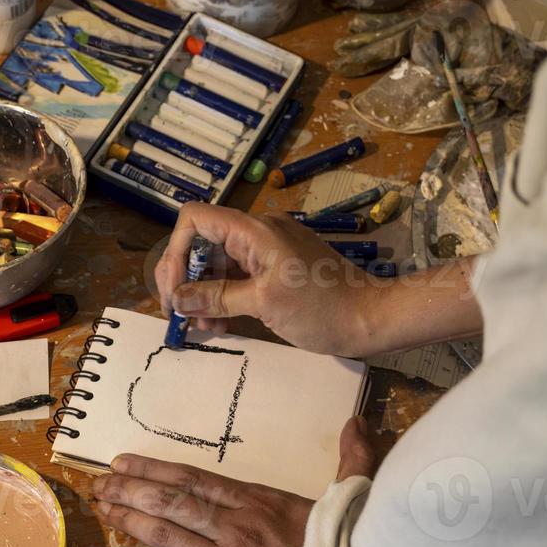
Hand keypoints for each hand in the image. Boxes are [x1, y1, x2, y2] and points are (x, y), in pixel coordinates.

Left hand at [95, 417, 374, 546]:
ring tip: (104, 508)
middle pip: (174, 502)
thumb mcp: (350, 496)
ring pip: (169, 535)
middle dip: (133, 490)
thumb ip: (351, 458)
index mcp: (259, 502)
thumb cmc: (346, 542)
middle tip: (100, 482)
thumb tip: (357, 421)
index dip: (157, 467)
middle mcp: (237, 527)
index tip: (125, 459)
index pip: (196, 478)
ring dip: (132, 520)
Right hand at [155, 204, 378, 355]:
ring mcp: (268, 251)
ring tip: (201, 327)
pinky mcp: (276, 269)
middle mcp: (258, 233)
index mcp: (255, 230)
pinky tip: (219, 324)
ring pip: (218, 264)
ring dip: (203, 293)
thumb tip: (177, 298)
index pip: (196, 219)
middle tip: (179, 315)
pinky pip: (238, 276)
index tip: (175, 291)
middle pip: (203, 243)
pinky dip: (223, 297)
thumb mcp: (265, 304)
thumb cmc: (323, 308)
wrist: (372, 318)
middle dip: (186, 278)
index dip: (176, 251)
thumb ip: (217, 297)